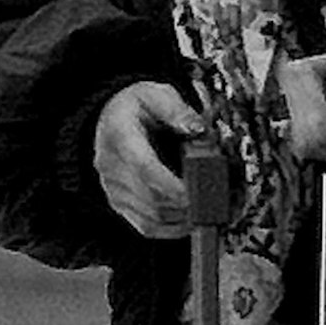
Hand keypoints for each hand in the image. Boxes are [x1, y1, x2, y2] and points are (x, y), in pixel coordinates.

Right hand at [93, 78, 208, 237]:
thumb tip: (197, 129)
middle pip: (152, 198)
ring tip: (210, 210)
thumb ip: (177, 110)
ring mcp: (113, 188)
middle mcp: (111, 165)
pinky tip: (191, 221)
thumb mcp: (156, 94)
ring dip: (183, 218)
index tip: (199, 192)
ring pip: (152, 217)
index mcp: (119, 134)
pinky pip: (146, 227)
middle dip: (188, 204)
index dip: (174, 185)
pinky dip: (172, 229)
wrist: (108, 118)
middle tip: (217, 202)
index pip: (145, 167)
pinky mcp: (118, 203)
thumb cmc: (135, 107)